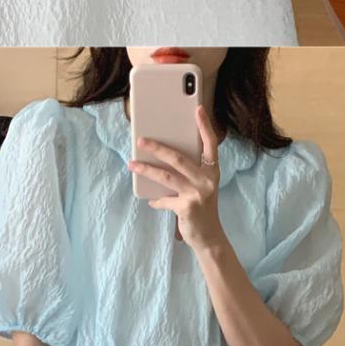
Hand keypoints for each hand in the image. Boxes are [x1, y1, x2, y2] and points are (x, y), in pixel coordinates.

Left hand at [129, 104, 220, 250]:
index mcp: (212, 171)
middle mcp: (207, 180)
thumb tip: (163, 158)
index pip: (211, 144)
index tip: (198, 109)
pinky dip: (156, 200)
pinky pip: (164, 200)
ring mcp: (197, 194)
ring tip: (132, 164)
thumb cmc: (203, 208)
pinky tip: (152, 201)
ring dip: (146, 169)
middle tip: (141, 140)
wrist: (210, 237)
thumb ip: (189, 173)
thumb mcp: (202, 187)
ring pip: (166, 176)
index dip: (205, 126)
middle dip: (157, 148)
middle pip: (178, 158)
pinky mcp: (186, 208)